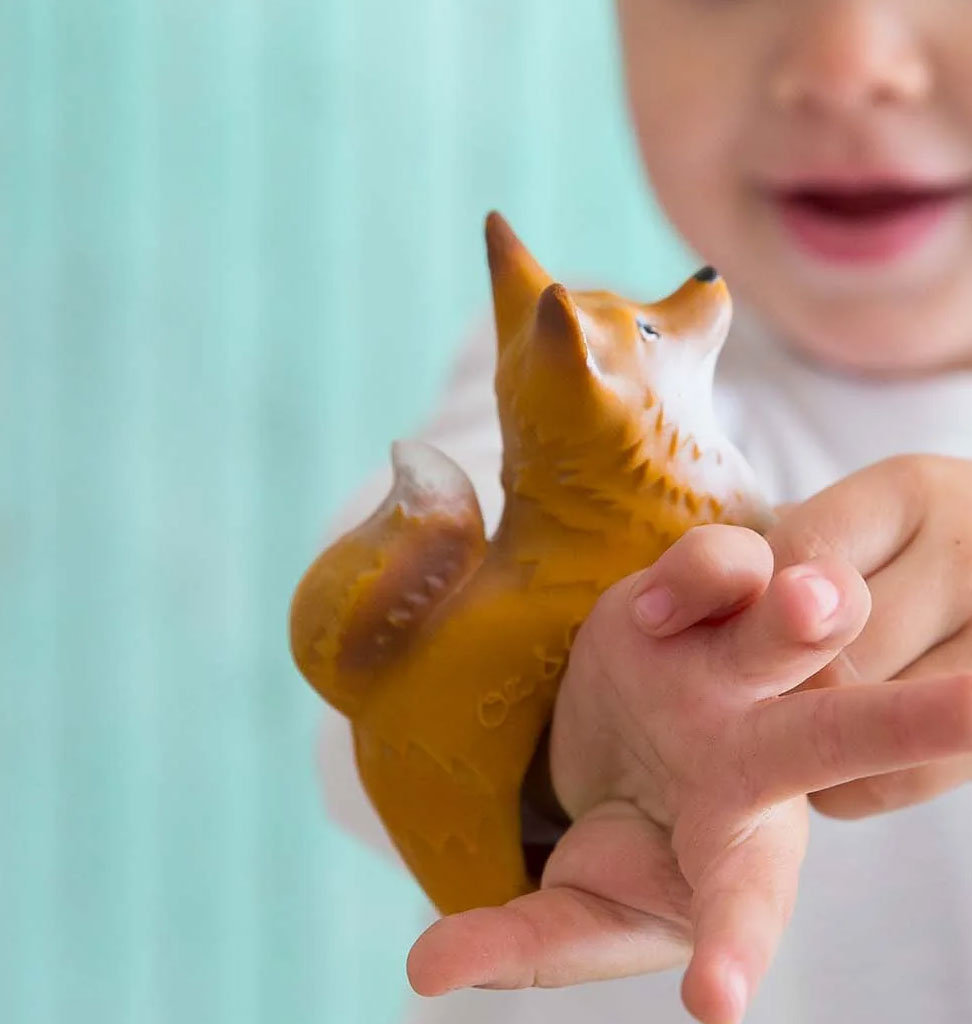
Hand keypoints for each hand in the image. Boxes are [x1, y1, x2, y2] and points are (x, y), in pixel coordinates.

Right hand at [405, 525, 971, 1022]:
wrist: (628, 742)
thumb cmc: (628, 845)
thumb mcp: (573, 907)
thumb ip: (511, 942)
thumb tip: (424, 973)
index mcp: (731, 852)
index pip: (739, 904)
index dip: (725, 944)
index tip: (712, 998)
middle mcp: (756, 752)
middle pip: (838, 736)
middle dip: (902, 725)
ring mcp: (734, 665)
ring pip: (795, 627)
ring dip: (805, 614)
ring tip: (808, 602)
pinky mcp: (700, 595)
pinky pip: (720, 564)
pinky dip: (700, 574)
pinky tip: (668, 601)